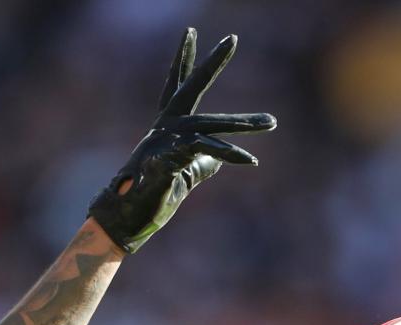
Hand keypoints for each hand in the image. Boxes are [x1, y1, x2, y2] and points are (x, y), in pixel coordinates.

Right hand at [88, 28, 275, 253]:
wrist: (129, 217)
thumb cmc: (155, 194)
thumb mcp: (187, 173)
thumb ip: (205, 161)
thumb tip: (220, 158)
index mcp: (168, 125)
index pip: (178, 84)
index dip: (186, 59)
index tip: (192, 32)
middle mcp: (165, 126)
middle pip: (192, 86)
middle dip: (211, 62)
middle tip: (231, 38)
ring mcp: (165, 141)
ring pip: (208, 125)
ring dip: (242, 124)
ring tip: (270, 122)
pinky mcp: (167, 161)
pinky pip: (204, 153)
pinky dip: (229, 155)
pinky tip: (250, 159)